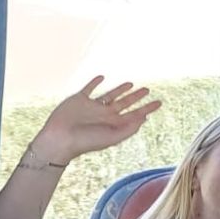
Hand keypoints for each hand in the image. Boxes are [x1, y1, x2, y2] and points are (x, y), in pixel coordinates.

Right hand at [28, 76, 159, 164]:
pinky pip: (89, 89)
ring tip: (131, 83)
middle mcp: (104, 115)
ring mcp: (92, 107)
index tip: (159, 102)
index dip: (147, 109)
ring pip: (109, 95)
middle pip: (125, 103)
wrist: (60, 139)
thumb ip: (129, 128)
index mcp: (114, 124)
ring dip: (120, 89)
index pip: (135, 115)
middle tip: (147, 90)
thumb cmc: (86, 141)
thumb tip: (144, 119)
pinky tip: (101, 77)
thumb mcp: (112, 137)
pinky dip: (94, 82)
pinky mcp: (78, 100)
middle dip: (136, 97)